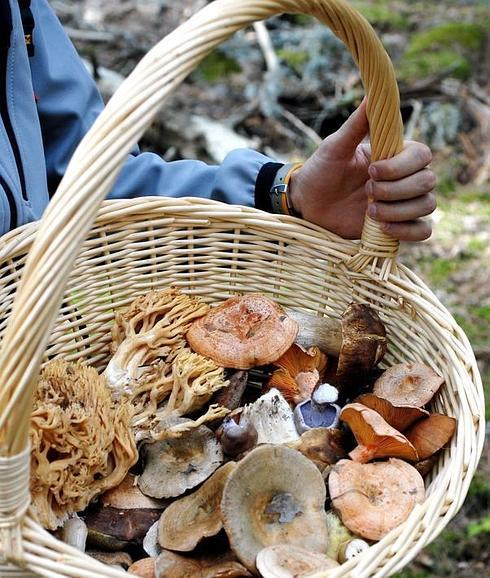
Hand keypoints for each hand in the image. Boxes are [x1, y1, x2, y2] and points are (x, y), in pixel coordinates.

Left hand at [288, 99, 436, 240]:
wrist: (308, 205)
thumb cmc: (320, 172)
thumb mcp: (334, 147)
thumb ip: (356, 125)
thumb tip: (373, 94)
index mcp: (394, 155)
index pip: (422, 155)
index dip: (401, 166)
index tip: (371, 170)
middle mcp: (404, 178)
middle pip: (428, 181)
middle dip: (396, 189)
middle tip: (365, 191)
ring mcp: (402, 203)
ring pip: (427, 205)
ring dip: (399, 210)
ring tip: (369, 211)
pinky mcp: (397, 226)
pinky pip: (422, 231)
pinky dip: (407, 230)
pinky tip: (382, 227)